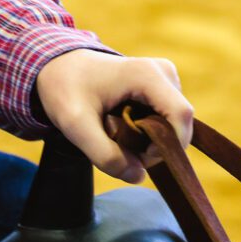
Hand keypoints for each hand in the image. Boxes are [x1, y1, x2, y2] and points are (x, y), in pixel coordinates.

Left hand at [36, 48, 191, 183]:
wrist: (59, 66)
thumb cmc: (66, 89)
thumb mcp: (76, 125)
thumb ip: (105, 155)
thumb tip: (139, 175)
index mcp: (147, 74)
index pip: (180, 116)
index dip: (169, 146)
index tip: (140, 158)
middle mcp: (163, 72)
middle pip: (178, 124)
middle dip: (154, 147)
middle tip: (118, 148)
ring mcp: (165, 77)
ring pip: (173, 125)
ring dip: (149, 141)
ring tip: (115, 134)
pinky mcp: (162, 86)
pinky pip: (167, 120)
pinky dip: (149, 133)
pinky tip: (123, 127)